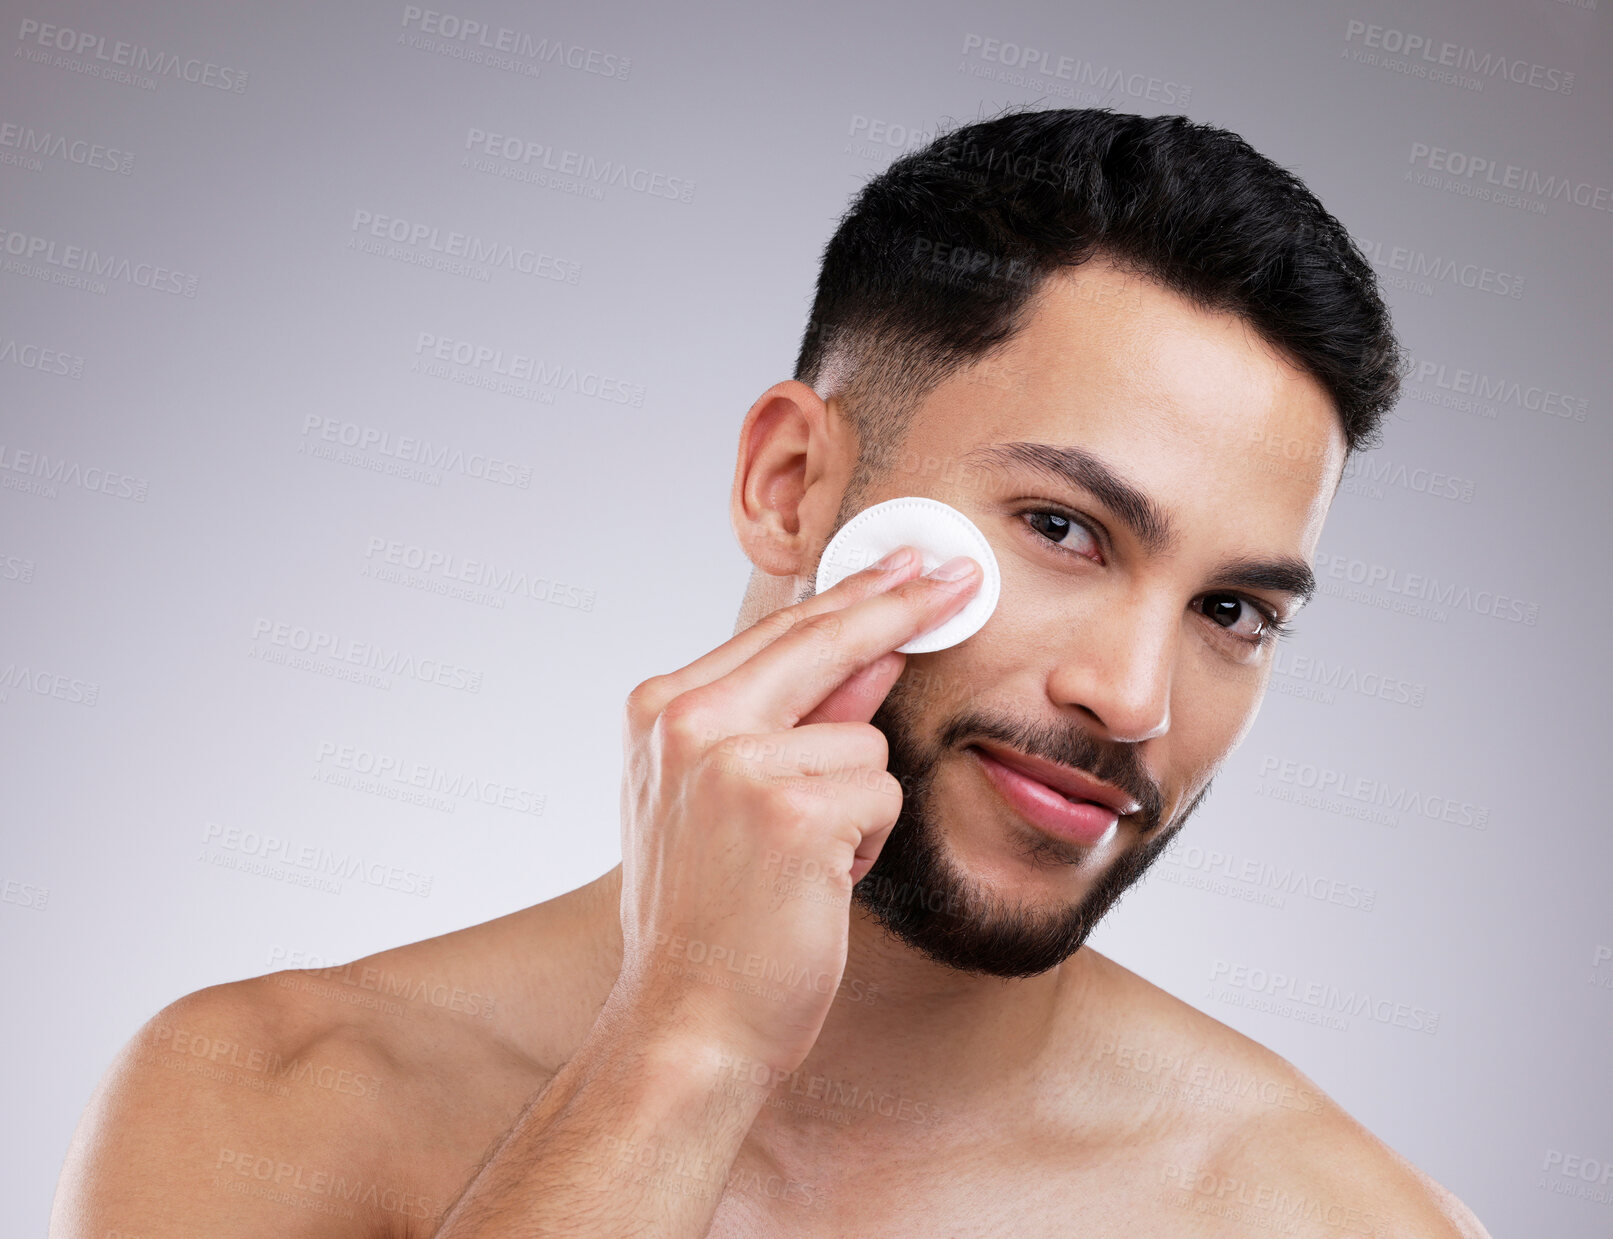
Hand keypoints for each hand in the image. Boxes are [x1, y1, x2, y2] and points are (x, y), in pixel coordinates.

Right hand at [609, 548, 981, 1072]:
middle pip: (822, 640)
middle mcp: (686, 722)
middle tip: (962, 575)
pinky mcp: (789, 811)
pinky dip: (868, 843)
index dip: (852, 595)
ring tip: (806, 864)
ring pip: (866, 739)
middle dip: (899, 606)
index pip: (777, 632)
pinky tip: (820, 884)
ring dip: (859, 803)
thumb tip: (877, 652)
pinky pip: (881, 792)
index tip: (904, 564)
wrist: (688, 1023)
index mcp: (661, 712)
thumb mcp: (728, 801)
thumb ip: (795, 719)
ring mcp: (733, 762)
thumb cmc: (711, 917)